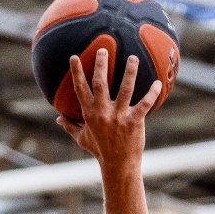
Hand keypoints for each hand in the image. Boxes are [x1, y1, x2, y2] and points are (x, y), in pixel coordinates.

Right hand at [57, 49, 161, 165]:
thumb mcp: (82, 139)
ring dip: (129, 72)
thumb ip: (70, 126)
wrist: (118, 165)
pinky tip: (157, 82)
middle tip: (103, 49)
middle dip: (101, 64)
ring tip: (132, 58)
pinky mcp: (134, 121)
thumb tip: (58, 119)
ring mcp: (119, 116)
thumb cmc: (100, 151)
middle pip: (100, 83)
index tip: (74, 57)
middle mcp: (103, 112)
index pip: (80, 89)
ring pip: (125, 88)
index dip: (77, 72)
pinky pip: (145, 103)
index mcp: (89, 114)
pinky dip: (152, 93)